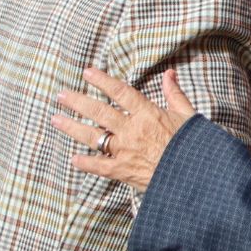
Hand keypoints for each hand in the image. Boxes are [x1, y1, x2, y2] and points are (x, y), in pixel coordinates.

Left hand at [52, 67, 196, 187]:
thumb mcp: (188, 115)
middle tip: (61, 95)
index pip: (120, 92)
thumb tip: (169, 74)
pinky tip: (73, 159)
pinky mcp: (123, 171)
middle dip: (77, 102)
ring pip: (93, 136)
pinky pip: (99, 166)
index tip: (87, 73)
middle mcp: (132, 130)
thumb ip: (175, 94)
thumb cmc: (194, 146)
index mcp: (147, 114)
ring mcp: (125, 151)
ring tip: (55, 119)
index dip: (102, 81)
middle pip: (99, 112)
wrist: (195, 177)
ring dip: (72, 127)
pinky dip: (85, 163)